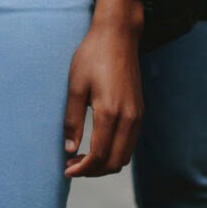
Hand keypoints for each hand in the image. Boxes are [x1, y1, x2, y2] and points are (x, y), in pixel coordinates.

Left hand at [63, 4, 143, 177]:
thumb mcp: (75, 86)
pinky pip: (130, 143)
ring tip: (82, 158)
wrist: (118, 37)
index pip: (99, 155)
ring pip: (125, 156)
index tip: (66, 170)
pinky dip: (115, 152)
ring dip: (105, 164)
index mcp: (110, 112)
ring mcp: (138, 116)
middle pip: (115, 162)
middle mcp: (129, 118)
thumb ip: (72, 120)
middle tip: (72, 166)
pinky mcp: (140, 112)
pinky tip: (98, 146)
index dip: (82, 168)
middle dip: (93, 171)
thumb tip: (69, 149)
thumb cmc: (92, 57)